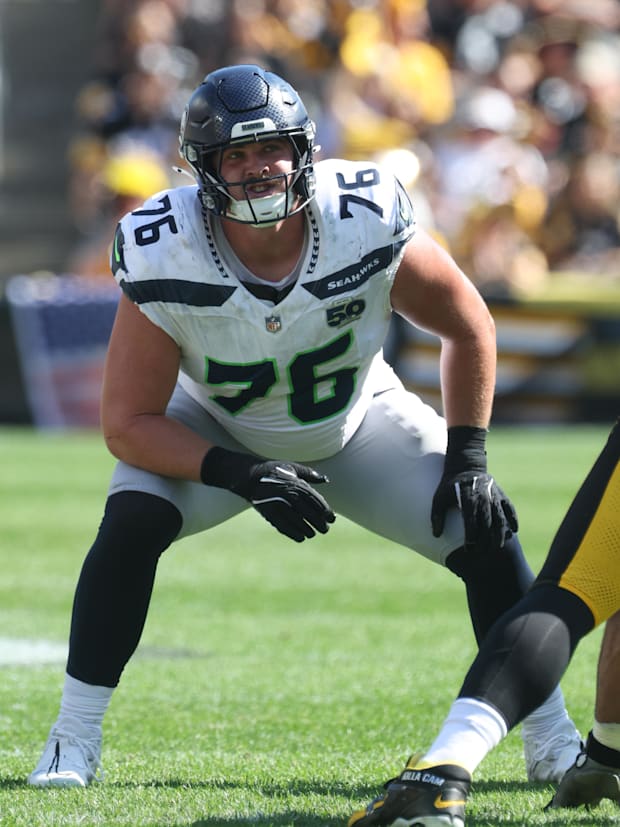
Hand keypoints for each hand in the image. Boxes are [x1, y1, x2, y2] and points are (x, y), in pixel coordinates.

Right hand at [201, 447, 334, 541]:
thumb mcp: (291, 467)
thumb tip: (325, 479)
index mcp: (296, 484)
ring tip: (313, 534)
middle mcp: (289, 495)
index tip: (332, 518)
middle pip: (309, 513)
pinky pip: (284, 527)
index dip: (325, 511)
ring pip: (298, 522)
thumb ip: (309, 474)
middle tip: (325, 529)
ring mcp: (278, 505)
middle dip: (319, 523)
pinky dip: (293, 533)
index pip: (315, 500)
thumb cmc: (272, 470)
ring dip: (308, 530)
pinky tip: (301, 537)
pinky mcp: (269, 514)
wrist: (249, 476)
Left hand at [431, 426, 517, 553]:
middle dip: (485, 539)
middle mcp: (482, 497)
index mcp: (467, 498)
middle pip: (487, 522)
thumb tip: (436, 535)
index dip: (471, 536)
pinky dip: (513, 519)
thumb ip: (437, 516)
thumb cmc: (449, 485)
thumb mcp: (438, 498)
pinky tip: (514, 531)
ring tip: (498, 547)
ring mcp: (494, 496)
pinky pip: (510, 508)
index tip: (469, 549)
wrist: (465, 465)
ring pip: (500, 518)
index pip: (471, 521)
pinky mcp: (501, 494)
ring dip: (500, 533)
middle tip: (482, 553)